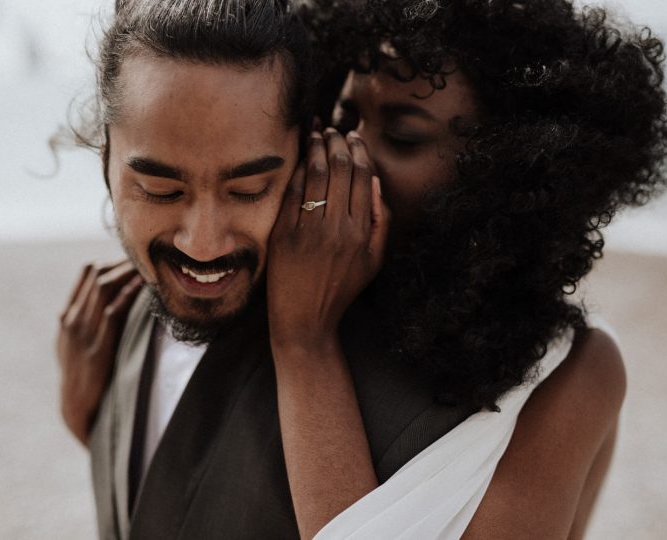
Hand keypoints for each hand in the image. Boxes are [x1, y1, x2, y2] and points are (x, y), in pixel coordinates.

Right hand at [57, 260, 142, 445]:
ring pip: (104, 288)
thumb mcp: (75, 345)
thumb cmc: (82, 375)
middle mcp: (72, 319)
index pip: (88, 273)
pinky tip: (144, 286)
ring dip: (129, 273)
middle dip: (125, 262)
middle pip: (98, 275)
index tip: (137, 258)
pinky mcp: (97, 348)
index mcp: (68, 315)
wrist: (76, 407)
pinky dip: (128, 295)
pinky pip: (113, 312)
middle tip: (151, 256)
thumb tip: (107, 303)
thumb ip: (86, 322)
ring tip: (151, 265)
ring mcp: (83, 333)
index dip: (114, 260)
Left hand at [267, 128, 389, 347]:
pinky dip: (299, 170)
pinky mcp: (285, 234)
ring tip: (316, 133)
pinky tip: (301, 157)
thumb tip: (377, 182)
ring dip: (317, 148)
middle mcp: (338, 229)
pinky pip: (293, 193)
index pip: (364, 178)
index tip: (352, 137)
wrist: (305, 319)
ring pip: (317, 175)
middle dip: (337, 142)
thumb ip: (382, 221)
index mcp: (362, 233)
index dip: (358, 151)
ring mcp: (310, 231)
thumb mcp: (374, 260)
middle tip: (332, 129)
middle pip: (341, 170)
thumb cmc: (341, 289)